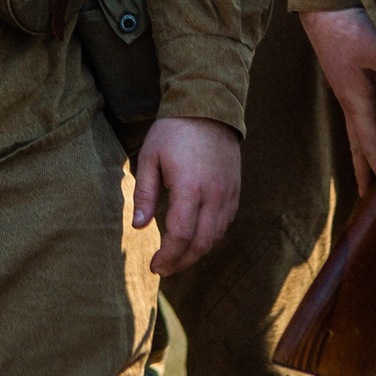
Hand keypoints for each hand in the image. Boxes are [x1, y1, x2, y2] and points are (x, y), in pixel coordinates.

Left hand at [132, 115, 240, 274]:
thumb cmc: (174, 131)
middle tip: (164, 268)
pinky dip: (211, 237)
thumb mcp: (150, 157)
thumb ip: (145, 194)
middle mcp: (213, 195)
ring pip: (216, 236)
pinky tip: (196, 238)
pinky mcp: (235, 190)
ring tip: (178, 257)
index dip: (167, 256)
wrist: (209, 108)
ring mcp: (228, 194)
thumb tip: (140, 226)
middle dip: (181, 261)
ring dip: (196, 252)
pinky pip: (225, 223)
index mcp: (189, 188)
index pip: (180, 235)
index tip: (154, 265)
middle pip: (201, 243)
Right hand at [302, 6, 375, 199]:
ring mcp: (346, 91)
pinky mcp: (348, 80)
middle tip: (369, 196)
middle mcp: (349, 101)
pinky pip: (356, 115)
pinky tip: (369, 128)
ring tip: (368, 171)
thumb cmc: (349, 28)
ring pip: (355, 130)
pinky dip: (363, 132)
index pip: (371, 145)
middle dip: (364, 171)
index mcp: (356, 100)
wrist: (322, 8)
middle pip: (357, 145)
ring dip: (362, 153)